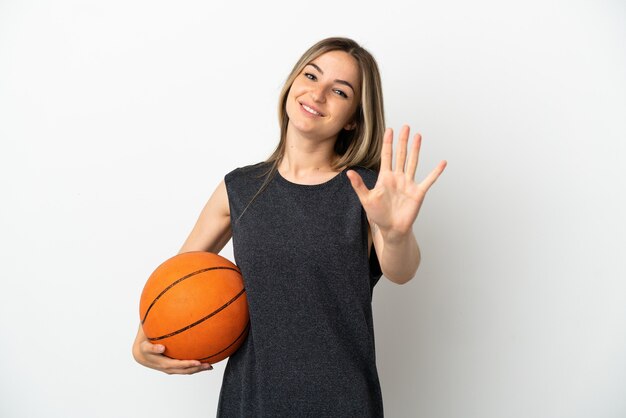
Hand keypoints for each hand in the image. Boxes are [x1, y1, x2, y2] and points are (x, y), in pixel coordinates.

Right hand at [132, 325, 212, 374]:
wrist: (140, 354)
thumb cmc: (144, 346)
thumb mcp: (145, 346)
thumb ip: (152, 347)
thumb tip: (162, 348)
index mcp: (162, 363)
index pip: (177, 365)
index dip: (187, 364)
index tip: (197, 362)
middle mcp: (168, 368)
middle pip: (184, 370)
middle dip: (197, 368)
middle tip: (208, 365)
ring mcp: (171, 369)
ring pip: (186, 371)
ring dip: (198, 369)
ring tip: (210, 366)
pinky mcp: (173, 367)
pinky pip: (185, 368)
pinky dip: (194, 367)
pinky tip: (204, 362)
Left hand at [346, 125, 445, 242]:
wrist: (392, 229)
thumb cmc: (378, 215)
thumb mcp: (366, 199)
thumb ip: (359, 185)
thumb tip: (349, 172)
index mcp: (385, 177)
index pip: (387, 156)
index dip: (388, 143)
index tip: (390, 129)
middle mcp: (398, 177)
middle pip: (401, 155)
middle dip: (403, 141)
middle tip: (406, 126)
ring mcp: (409, 183)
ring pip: (413, 162)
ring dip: (416, 150)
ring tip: (418, 136)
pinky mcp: (418, 192)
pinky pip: (429, 180)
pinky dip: (436, 172)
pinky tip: (442, 163)